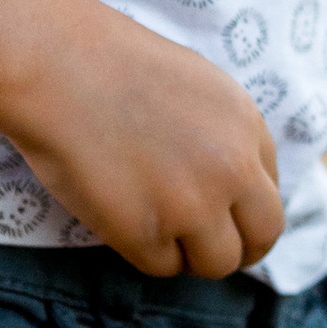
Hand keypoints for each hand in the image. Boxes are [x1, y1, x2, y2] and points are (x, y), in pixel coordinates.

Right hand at [10, 6, 282, 279]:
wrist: (57, 63)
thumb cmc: (111, 61)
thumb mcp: (196, 83)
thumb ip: (222, 134)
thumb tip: (229, 182)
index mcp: (246, 126)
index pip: (269, 191)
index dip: (243, 205)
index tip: (222, 210)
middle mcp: (231, 169)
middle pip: (262, 237)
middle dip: (239, 247)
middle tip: (207, 246)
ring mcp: (192, 206)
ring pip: (217, 263)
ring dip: (191, 255)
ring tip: (158, 231)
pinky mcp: (146, 234)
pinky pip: (161, 266)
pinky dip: (143, 250)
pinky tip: (120, 217)